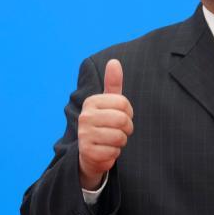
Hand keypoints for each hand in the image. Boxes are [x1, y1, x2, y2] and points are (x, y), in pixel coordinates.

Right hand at [78, 59, 133, 188]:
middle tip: (119, 131)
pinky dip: (114, 153)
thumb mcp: (109, 103)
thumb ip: (112, 84)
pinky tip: (106, 150)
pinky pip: (114, 151)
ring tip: (112, 140)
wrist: (90, 153)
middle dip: (127, 128)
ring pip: (120, 137)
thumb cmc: (104, 124)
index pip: (123, 103)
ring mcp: (85, 134)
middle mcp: (85, 116)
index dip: (128, 113)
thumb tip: (114, 61)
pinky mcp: (88, 151)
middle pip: (122, 120)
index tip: (121, 117)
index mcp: (91, 102)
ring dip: (121, 141)